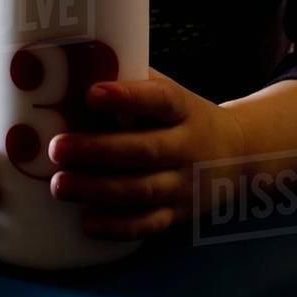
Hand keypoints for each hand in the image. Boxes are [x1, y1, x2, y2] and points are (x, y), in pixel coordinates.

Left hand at [47, 67, 244, 239]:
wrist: (239, 154)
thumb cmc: (184, 117)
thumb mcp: (170, 93)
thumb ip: (132, 83)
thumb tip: (77, 69)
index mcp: (183, 109)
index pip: (159, 100)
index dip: (127, 97)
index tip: (92, 93)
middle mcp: (187, 147)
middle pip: (145, 149)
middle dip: (98, 150)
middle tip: (57, 148)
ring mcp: (184, 184)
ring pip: (142, 190)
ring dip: (97, 189)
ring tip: (59, 184)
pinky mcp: (178, 214)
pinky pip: (147, 225)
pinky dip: (116, 226)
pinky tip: (86, 221)